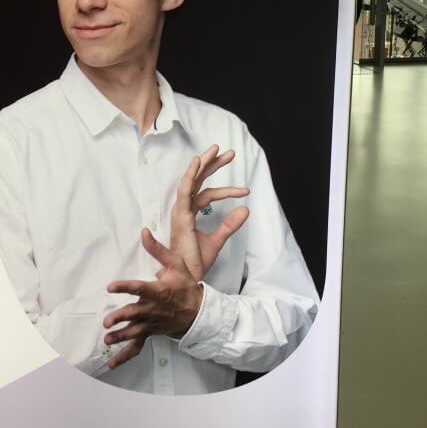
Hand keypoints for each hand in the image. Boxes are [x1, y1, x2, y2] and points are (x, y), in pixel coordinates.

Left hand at [103, 229, 203, 369]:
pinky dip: (124, 357)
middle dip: (122, 317)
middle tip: (108, 320)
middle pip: (136, 313)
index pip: (140, 288)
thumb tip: (144, 232)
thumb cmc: (186, 286)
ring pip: (135, 332)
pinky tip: (112, 363)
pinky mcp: (150, 333)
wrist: (199, 312)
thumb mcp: (177, 264)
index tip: (112, 286)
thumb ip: (158, 250)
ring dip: (121, 336)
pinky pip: (137, 347)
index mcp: (159, 291)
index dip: (126, 287)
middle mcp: (154, 309)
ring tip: (108, 340)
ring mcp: (152, 324)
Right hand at [170, 145, 249, 280]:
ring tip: (216, 150)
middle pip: (199, 180)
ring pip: (192, 180)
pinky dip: (190, 175)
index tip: (246, 190)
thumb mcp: (218, 240)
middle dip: (213, 164)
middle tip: (230, 152)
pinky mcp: (180, 215)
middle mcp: (184, 208)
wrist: (187, 277)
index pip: (207, 192)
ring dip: (203, 164)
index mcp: (190, 212)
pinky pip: (185, 191)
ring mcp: (180, 210)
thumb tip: (246, 209)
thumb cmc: (195, 261)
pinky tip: (197, 162)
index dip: (226, 188)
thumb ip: (230, 224)